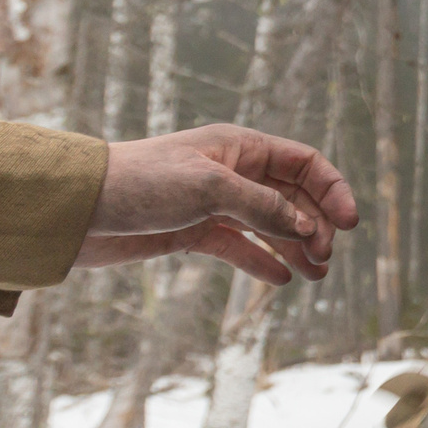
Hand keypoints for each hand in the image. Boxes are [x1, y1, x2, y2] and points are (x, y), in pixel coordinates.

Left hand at [73, 124, 360, 284]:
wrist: (77, 208)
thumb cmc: (140, 183)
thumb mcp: (209, 189)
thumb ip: (263, 207)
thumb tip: (306, 229)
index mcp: (239, 147)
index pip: (304, 163)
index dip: (332, 190)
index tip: (350, 224)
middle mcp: (232, 172)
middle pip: (293, 197)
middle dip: (316, 225)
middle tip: (325, 258)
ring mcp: (214, 203)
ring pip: (270, 225)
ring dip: (296, 247)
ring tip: (316, 274)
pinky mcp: (192, 232)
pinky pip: (239, 247)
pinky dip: (261, 262)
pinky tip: (280, 280)